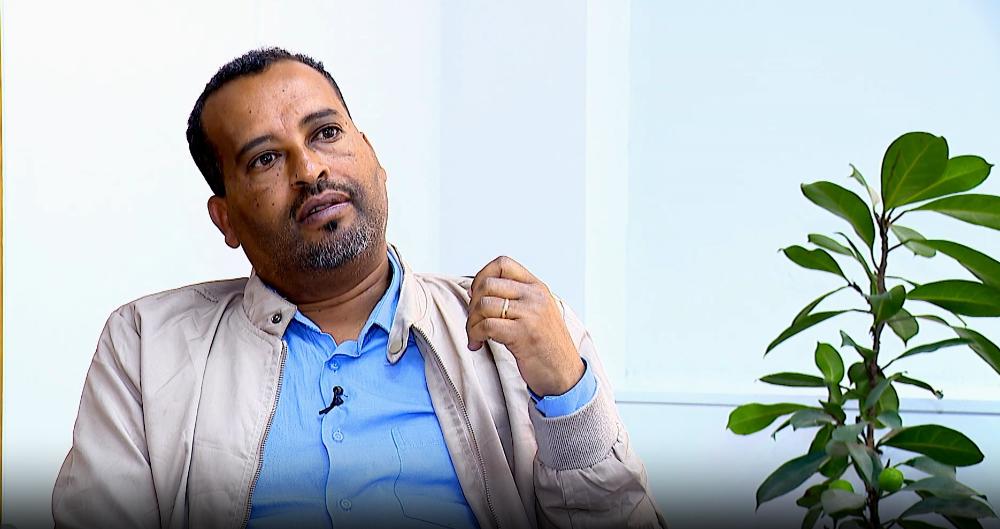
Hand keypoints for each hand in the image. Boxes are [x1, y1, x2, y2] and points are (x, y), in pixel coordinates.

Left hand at [466, 256, 584, 396]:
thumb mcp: (537, 312)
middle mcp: (535, 297)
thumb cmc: (546, 346)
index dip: (483, 275)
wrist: (564, 374)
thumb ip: (515, 297)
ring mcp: (530, 314)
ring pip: (483, 305)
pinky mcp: (522, 334)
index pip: (503, 264)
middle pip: (488, 284)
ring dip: (471, 322)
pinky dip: (474, 335)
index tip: (476, 295)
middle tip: (473, 321)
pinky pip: (486, 326)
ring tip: (475, 336)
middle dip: (472, 304)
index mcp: (537, 288)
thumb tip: (475, 291)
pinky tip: (477, 344)